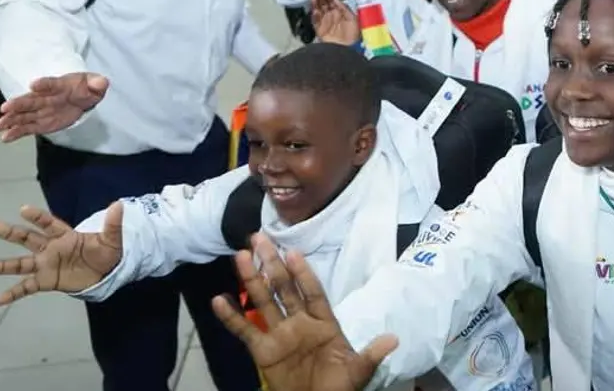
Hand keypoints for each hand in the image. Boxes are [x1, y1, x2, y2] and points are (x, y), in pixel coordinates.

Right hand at [0, 72, 108, 141]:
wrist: (81, 96)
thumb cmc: (86, 88)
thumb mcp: (96, 84)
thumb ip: (97, 83)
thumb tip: (101, 82)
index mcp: (59, 86)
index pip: (51, 84)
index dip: (44, 84)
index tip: (33, 85)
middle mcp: (46, 98)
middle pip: (31, 100)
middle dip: (18, 104)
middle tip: (5, 108)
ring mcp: (41, 111)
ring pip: (24, 115)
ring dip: (11, 120)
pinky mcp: (41, 123)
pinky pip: (27, 128)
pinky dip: (16, 132)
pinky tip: (5, 137)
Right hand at [0, 203, 123, 305]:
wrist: (104, 273)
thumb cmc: (105, 252)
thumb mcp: (112, 239)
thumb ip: (113, 225)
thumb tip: (119, 205)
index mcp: (64, 235)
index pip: (48, 223)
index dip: (37, 216)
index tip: (23, 209)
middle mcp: (50, 248)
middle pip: (27, 239)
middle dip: (9, 232)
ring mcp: (45, 265)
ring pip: (19, 264)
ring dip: (1, 265)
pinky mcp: (45, 281)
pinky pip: (25, 288)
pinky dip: (11, 294)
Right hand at [212, 234, 396, 390]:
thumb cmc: (339, 387)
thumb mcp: (358, 371)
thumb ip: (371, 355)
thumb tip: (394, 339)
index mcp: (323, 323)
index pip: (312, 292)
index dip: (304, 274)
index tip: (294, 252)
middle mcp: (299, 323)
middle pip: (284, 288)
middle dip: (273, 263)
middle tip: (260, 238)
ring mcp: (280, 334)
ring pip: (264, 301)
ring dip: (253, 279)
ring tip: (240, 255)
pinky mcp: (263, 351)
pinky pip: (245, 330)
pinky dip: (231, 316)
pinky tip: (219, 299)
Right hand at [311, 0, 358, 45]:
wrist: (349, 48)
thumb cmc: (354, 35)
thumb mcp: (353, 18)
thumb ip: (345, 8)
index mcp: (340, 13)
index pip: (332, 2)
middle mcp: (331, 17)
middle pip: (324, 5)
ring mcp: (325, 23)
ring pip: (318, 11)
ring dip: (315, 4)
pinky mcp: (320, 30)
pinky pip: (315, 22)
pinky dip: (315, 16)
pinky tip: (315, 11)